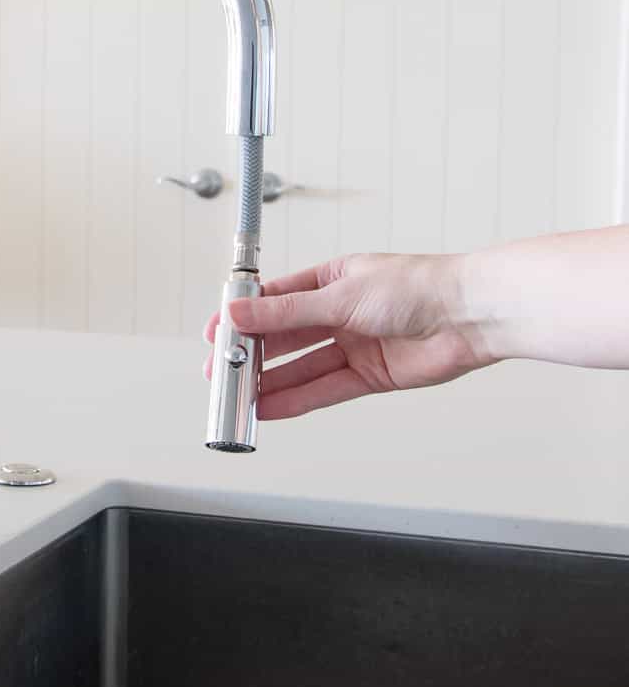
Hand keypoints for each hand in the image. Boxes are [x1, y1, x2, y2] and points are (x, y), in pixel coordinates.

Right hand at [204, 254, 493, 419]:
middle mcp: (340, 312)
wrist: (469, 315)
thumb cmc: (417, 287)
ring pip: (302, 366)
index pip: (275, 299)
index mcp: (331, 280)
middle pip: (286, 336)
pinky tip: (270, 407)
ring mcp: (354, 345)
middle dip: (253, 354)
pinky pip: (324, 389)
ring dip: (271, 381)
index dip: (244, 317)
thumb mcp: (340, 296)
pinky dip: (297, 399)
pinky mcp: (370, 375)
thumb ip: (287, 312)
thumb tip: (241, 313)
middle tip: (222, 371)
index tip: (218, 333)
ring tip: (239, 396)